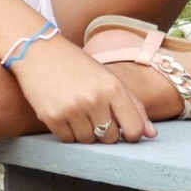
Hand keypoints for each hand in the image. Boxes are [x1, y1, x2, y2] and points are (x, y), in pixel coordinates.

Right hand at [9, 36, 155, 142]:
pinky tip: (64, 112)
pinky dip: (67, 131)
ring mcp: (73, 109)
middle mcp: (95, 99)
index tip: (123, 128)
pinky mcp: (52, 117)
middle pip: (110, 138)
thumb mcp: (108, 78)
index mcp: (113, 87)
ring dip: (84, 131)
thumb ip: (133, 105)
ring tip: (77, 109)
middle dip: (105, 131)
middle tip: (94, 112)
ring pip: (88, 140)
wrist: (38, 50)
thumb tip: (152, 134)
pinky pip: (68, 139)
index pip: (134, 129)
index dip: (131, 134)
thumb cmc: (77, 65)